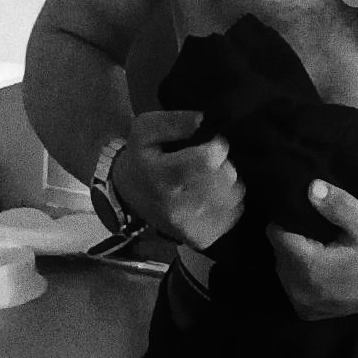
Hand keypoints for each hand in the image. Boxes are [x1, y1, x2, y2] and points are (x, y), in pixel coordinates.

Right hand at [112, 111, 245, 248]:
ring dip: (227, 183)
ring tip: (210, 178)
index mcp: (163, 175)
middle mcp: (176, 204)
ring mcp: (188, 225)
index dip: (216, 146)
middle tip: (208, 162)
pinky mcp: (198, 237)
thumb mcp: (146, 128)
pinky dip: (229, 203)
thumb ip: (175, 121)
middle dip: (223, 163)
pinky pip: (231, 217)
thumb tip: (204, 120)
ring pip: (232, 197)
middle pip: (225, 177)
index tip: (211, 144)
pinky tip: (215, 195)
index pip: (209, 160)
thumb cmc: (140, 156)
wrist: (126, 193)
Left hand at [267, 182, 357, 318]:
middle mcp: (300, 290)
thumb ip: (337, 204)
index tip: (307, 210)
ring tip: (320, 243)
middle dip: (292, 235)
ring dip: (294, 254)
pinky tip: (320, 263)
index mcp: (310, 267)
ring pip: (282, 268)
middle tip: (317, 226)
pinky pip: (290, 285)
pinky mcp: (310, 312)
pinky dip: (299, 272)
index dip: (289, 217)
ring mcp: (304, 305)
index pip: (276, 233)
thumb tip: (310, 187)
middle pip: (277, 251)